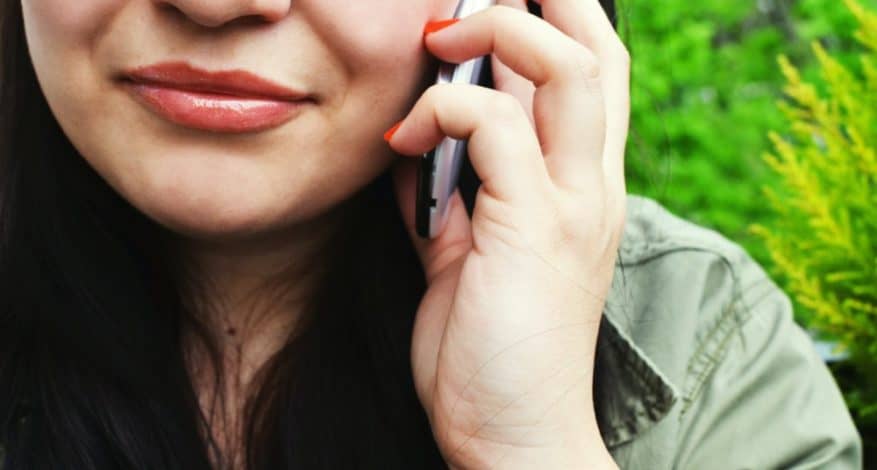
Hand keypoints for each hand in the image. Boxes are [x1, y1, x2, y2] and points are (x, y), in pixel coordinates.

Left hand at [387, 0, 628, 467]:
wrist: (514, 432)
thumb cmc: (491, 345)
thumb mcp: (470, 251)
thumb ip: (457, 191)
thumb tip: (419, 142)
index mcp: (583, 185)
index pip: (594, 71)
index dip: (555, 18)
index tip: (484, 8)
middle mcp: (592, 184)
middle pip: (598, 48)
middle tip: (465, 4)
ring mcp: (572, 203)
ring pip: (565, 66)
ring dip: (495, 31)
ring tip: (438, 42)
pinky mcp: (535, 228)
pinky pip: (493, 129)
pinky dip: (441, 112)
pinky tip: (402, 143)